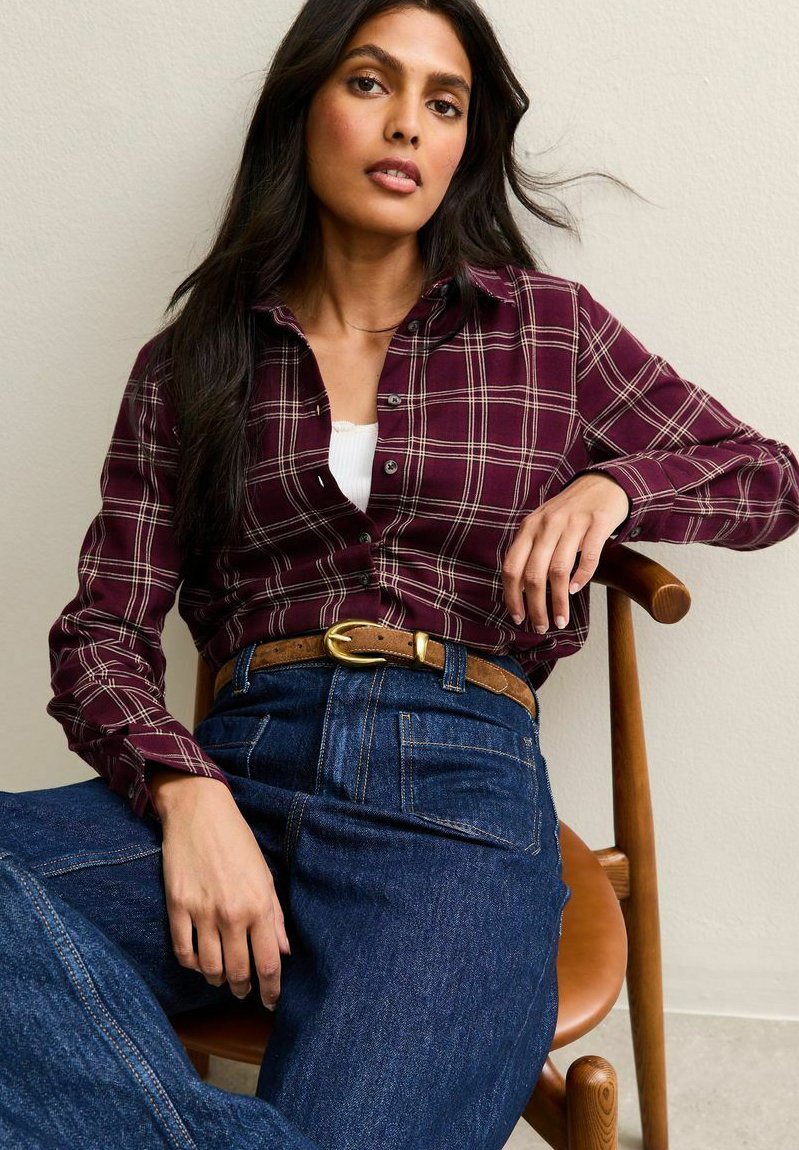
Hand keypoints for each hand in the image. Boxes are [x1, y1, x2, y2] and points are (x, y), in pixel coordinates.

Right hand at [153, 773, 290, 1010]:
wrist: (199, 812)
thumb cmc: (237, 841)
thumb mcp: (265, 874)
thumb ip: (275, 916)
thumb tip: (284, 951)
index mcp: (259, 904)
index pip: (268, 963)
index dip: (271, 989)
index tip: (272, 1002)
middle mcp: (232, 913)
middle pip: (238, 971)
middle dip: (242, 989)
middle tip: (243, 992)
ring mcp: (202, 911)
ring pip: (209, 968)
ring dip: (217, 979)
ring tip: (222, 978)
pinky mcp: (177, 906)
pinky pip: (183, 951)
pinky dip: (192, 964)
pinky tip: (198, 963)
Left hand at [502, 473, 629, 631]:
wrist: (602, 484)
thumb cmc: (570, 512)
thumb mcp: (542, 527)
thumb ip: (531, 552)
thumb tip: (520, 591)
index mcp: (528, 528)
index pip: (512, 568)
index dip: (512, 596)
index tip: (518, 618)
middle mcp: (546, 524)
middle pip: (534, 574)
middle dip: (535, 607)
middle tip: (541, 626)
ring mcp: (572, 522)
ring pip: (558, 570)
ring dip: (559, 601)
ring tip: (560, 619)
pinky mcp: (597, 523)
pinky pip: (588, 557)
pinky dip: (581, 577)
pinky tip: (577, 590)